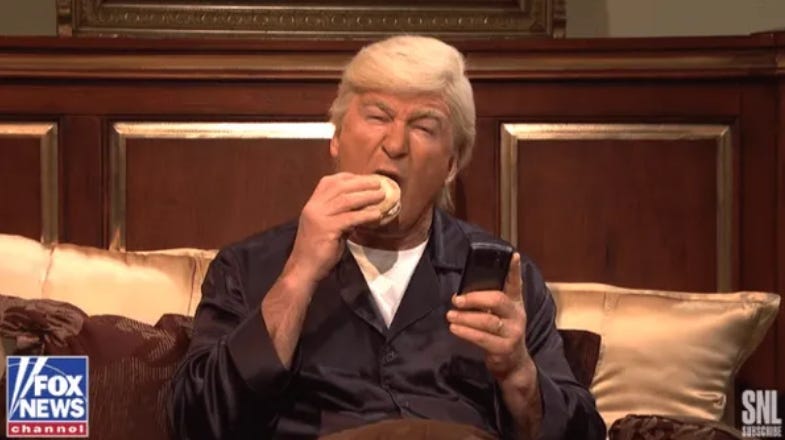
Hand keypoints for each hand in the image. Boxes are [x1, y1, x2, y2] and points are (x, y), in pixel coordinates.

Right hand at [284, 172, 383, 284]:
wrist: (304, 268)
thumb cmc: (317, 249)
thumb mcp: (328, 226)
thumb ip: (341, 215)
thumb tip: (363, 208)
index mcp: (312, 203)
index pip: (329, 181)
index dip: (349, 177)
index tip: (365, 178)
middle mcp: (314, 206)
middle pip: (340, 187)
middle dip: (361, 183)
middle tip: (379, 183)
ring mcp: (319, 216)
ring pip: (346, 199)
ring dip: (366, 196)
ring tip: (382, 195)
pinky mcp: (327, 228)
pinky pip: (350, 218)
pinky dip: (365, 215)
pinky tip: (377, 215)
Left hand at [446, 253, 532, 380]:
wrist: (513, 363)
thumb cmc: (501, 332)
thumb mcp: (500, 314)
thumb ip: (488, 301)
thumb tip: (463, 292)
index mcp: (515, 302)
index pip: (516, 282)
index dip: (514, 269)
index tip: (512, 255)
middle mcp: (517, 315)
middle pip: (497, 300)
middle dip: (474, 298)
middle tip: (456, 299)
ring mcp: (513, 332)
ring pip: (488, 320)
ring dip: (465, 317)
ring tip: (450, 315)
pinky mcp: (504, 348)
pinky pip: (482, 338)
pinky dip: (466, 332)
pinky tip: (454, 328)